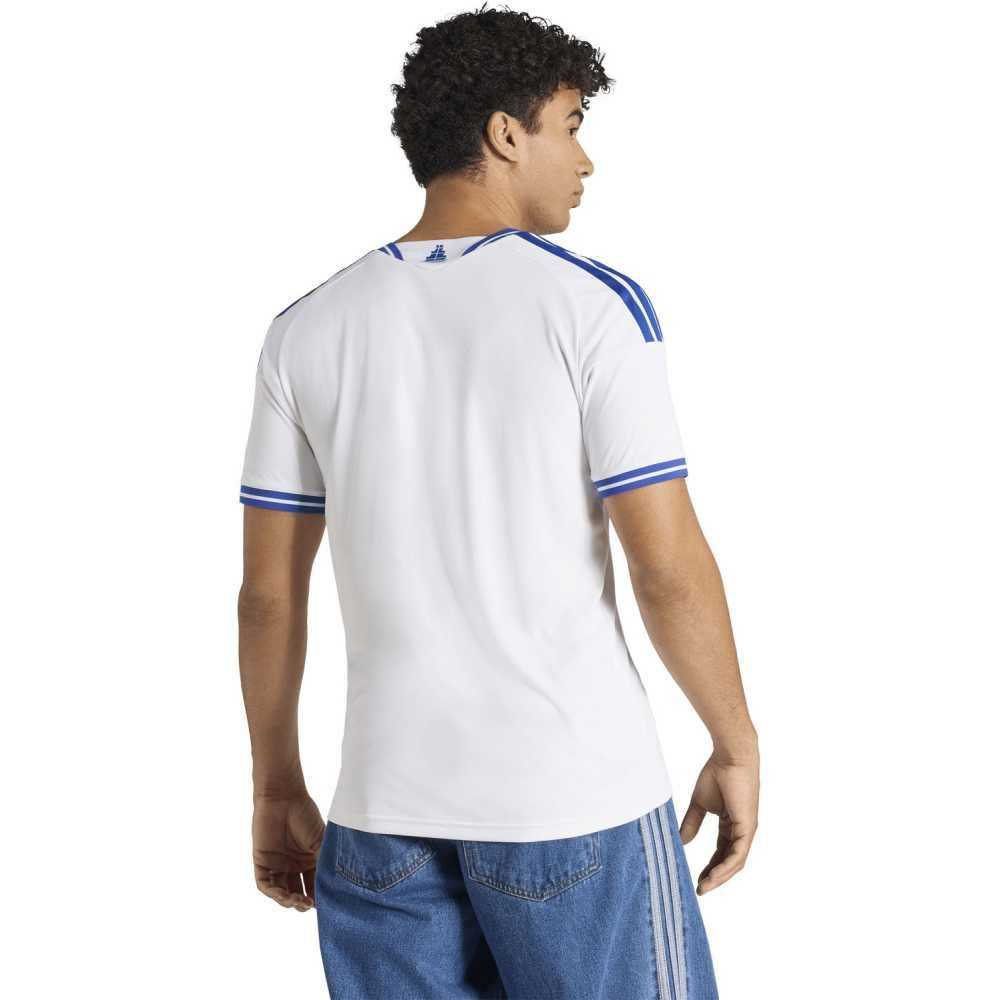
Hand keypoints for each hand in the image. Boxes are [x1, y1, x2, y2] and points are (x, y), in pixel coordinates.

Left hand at [252, 790, 326, 910]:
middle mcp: (293, 864)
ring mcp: (277, 864)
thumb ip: (325, 863)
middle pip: (298, 891)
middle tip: (309, 904)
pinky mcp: (262, 862)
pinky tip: (284, 895)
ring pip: (281, 891)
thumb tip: (335, 887)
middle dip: (303, 902)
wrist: (283, 798)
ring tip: (298, 901)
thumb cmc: (304, 815)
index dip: (319, 896)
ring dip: (289, 900)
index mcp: (309, 859)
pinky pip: (265, 884)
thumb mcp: (320, 841)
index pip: (314, 884)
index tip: (325, 904)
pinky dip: (274, 893)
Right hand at [679, 745, 758, 894]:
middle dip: (714, 876)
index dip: (710, 866)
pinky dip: (725, 868)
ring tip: (703, 888)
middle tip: (699, 889)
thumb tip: (681, 841)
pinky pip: (738, 855)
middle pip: (728, 861)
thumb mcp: (699, 804)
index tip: (696, 877)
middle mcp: (741, 830)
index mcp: (731, 824)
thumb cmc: (717, 774)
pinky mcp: (748, 828)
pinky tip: (712, 877)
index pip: (721, 852)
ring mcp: (746, 830)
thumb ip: (692, 823)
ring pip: (734, 863)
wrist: (729, 757)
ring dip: (719, 877)